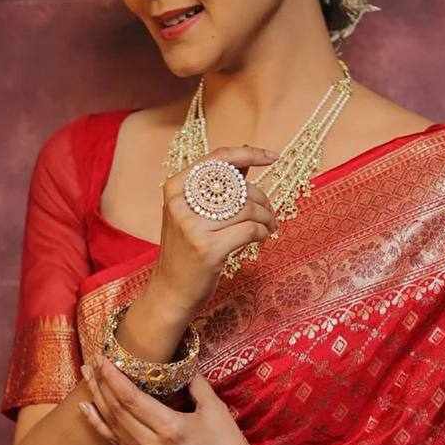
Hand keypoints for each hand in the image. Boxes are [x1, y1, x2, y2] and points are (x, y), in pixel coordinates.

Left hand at [79, 355, 264, 444]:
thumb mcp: (215, 410)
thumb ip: (196, 384)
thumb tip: (181, 363)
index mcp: (169, 428)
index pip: (130, 398)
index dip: (113, 376)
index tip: (103, 357)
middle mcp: (150, 444)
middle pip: (115, 409)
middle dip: (101, 382)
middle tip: (92, 360)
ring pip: (112, 424)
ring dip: (97, 398)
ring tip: (86, 376)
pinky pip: (115, 441)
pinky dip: (99, 424)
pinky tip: (88, 410)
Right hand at [151, 145, 281, 311]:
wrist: (171, 291)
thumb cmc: (186, 250)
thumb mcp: (192, 213)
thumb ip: (216, 187)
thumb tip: (247, 161)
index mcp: (176, 187)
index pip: (219, 159)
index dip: (250, 153)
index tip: (273, 157)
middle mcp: (180, 204)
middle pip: (238, 185)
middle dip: (262, 198)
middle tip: (271, 212)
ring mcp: (193, 227)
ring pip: (247, 208)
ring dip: (267, 217)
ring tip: (271, 227)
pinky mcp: (208, 250)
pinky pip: (249, 230)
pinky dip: (263, 232)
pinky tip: (263, 237)